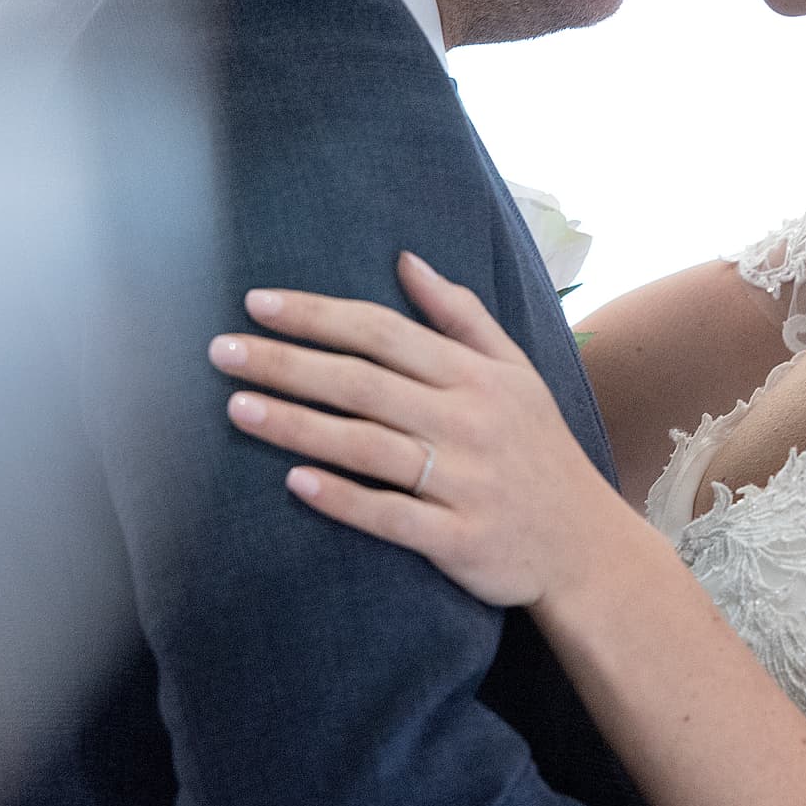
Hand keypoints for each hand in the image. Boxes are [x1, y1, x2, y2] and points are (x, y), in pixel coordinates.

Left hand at [207, 252, 625, 607]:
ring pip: (368, 445)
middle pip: (363, 383)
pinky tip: (294, 484)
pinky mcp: (461, 539)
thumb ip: (460, 316)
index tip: (257, 303)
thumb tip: (406, 259)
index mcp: (476, 375)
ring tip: (236, 409)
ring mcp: (466, 482)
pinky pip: (393, 516)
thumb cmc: (537, 449)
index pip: (384, 332)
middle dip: (288, 363)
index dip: (319, 315)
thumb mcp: (517, 372)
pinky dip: (344, 498)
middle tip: (221, 351)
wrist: (585, 546)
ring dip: (298, 425)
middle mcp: (469, 421)